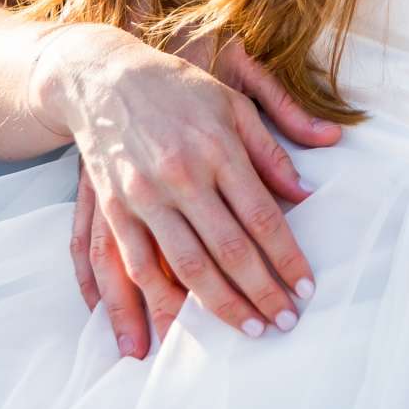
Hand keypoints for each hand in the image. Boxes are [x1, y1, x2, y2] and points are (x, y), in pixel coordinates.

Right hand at [42, 21, 340, 354]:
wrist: (102, 76)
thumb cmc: (178, 89)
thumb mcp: (233, 103)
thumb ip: (272, 151)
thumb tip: (306, 193)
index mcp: (218, 148)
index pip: (261, 216)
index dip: (286, 257)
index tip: (306, 287)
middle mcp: (182, 175)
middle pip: (228, 250)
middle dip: (261, 293)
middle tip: (285, 324)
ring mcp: (144, 194)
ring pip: (185, 267)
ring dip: (218, 308)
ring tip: (247, 332)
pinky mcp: (114, 208)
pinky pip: (135, 266)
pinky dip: (155, 302)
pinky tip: (175, 328)